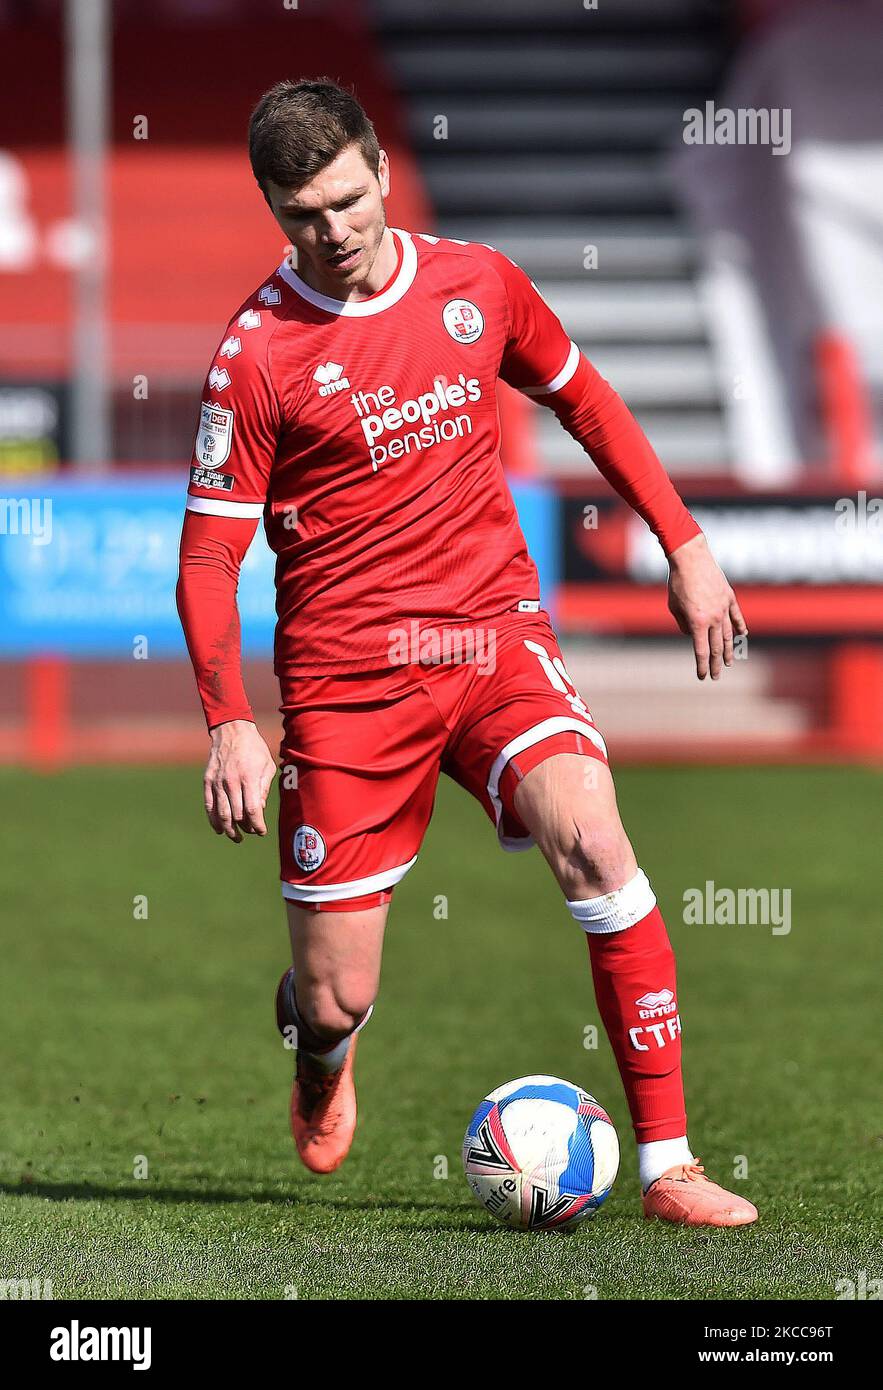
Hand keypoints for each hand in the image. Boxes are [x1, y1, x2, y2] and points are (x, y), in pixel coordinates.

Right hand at [203, 719, 275, 840]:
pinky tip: (220, 828)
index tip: (261, 831)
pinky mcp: (207, 781)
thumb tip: (259, 810)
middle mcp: (231, 782)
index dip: (257, 825)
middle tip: (251, 832)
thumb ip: (263, 789)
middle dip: (245, 828)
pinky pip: (209, 805)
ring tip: (236, 837)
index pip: (252, 810)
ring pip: (221, 814)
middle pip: (237, 815)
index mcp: (249, 778)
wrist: (232, 730)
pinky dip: (213, 820)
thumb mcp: (267, 765)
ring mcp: (217, 782)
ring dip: (229, 829)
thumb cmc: (254, 748)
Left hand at [667, 533, 747, 679]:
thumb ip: (683, 624)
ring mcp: (724, 607)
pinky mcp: (729, 597)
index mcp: (697, 622)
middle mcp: (713, 618)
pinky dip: (740, 626)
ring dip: (729, 650)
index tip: (702, 676)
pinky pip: (736, 616)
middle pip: (717, 647)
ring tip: (728, 662)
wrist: (691, 558)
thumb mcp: (674, 607)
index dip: (702, 666)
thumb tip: (692, 634)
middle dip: (716, 664)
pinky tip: (743, 635)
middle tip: (715, 676)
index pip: (701, 651)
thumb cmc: (678, 583)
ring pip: (729, 634)